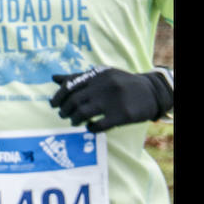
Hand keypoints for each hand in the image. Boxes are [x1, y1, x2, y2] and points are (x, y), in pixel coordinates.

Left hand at [50, 66, 172, 132]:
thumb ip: (78, 77)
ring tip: (74, 122)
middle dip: (64, 110)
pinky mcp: (121, 115)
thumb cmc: (120, 83)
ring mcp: (112, 101)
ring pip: (82, 113)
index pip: (69, 86)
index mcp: (96, 75)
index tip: (53, 104)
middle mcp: (102, 87)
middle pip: (73, 101)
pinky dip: (90, 128)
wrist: (151, 91)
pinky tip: (89, 127)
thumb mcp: (101, 75)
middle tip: (63, 115)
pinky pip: (99, 125)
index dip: (58, 97)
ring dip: (74, 119)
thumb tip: (53, 77)